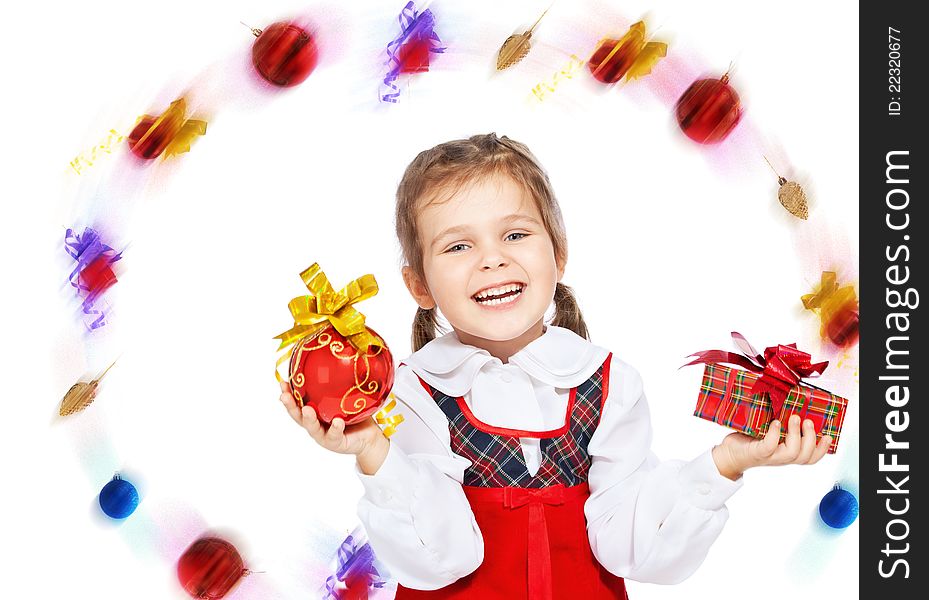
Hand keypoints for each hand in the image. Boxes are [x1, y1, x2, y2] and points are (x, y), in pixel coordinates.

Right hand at [279, 381, 388, 470]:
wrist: (369, 437)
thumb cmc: (356, 414)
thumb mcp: (347, 395)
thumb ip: (341, 381)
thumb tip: (339, 354)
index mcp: (315, 413)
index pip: (297, 403)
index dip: (288, 394)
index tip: (282, 382)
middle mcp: (316, 425)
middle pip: (298, 416)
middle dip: (290, 406)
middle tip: (284, 396)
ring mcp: (324, 436)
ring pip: (313, 428)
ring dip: (309, 419)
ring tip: (307, 410)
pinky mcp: (336, 443)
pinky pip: (335, 435)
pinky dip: (335, 428)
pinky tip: (337, 422)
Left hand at [712, 414, 831, 480]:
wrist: (728, 454)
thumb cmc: (750, 441)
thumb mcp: (770, 433)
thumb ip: (782, 426)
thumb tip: (793, 405)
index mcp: (786, 453)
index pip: (810, 458)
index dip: (822, 449)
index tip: (828, 436)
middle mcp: (780, 457)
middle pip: (804, 456)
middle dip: (811, 439)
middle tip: (807, 421)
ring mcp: (769, 456)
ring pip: (791, 453)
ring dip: (796, 434)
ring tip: (794, 418)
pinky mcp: (756, 453)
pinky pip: (769, 446)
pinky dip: (774, 435)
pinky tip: (774, 423)